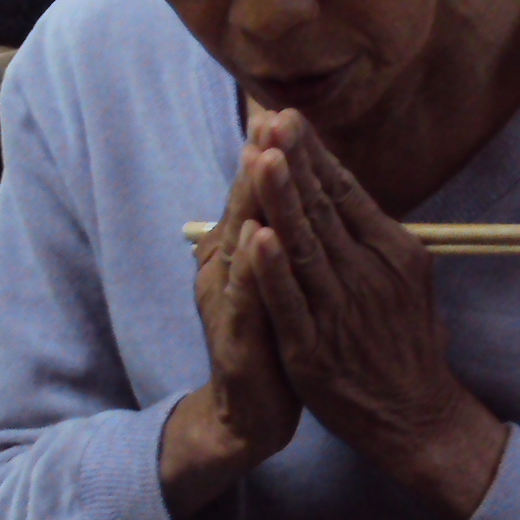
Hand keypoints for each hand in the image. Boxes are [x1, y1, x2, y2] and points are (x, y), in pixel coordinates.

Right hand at [161, 141, 302, 519]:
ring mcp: (228, 303)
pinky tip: (255, 239)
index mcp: (238, 251)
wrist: (250, 414)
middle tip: (272, 112)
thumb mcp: (276, 280)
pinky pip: (246, 298)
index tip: (284, 105)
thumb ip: (280, 234)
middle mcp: (226, 269)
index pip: (258, 192)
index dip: (272, 151)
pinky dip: (251, 268)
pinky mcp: (237, 338)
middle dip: (262, 159)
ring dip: (250, 200)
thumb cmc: (271, 340)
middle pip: (248, 205)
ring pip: (242, 244)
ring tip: (261, 157)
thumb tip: (294, 185)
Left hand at [245, 111, 508, 519]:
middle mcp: (368, 274)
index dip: (314, 155)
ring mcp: (341, 311)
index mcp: (393, 252)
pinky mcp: (314, 348)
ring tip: (259, 158)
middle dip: (293, 161)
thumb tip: (349, 192)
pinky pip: (288, 302)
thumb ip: (379, 237)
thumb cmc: (410, 346)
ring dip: (280, 200)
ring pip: (304, 246)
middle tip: (270, 119)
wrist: (417, 417)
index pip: (346, 192)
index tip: (287, 118)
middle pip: (324, 208)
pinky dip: (271, 270)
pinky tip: (256, 237)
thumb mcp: (410, 280)